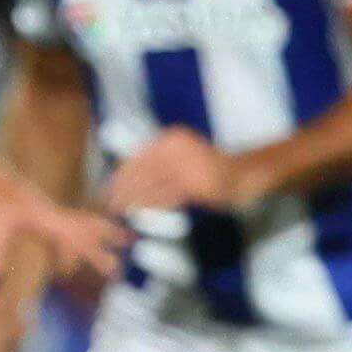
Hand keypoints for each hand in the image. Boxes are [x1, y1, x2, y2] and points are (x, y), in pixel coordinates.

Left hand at [0, 167, 129, 288]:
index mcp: (47, 218)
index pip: (78, 237)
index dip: (94, 252)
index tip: (112, 266)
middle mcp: (53, 212)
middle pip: (87, 226)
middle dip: (108, 238)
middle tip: (129, 246)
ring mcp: (49, 208)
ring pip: (82, 221)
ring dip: (100, 231)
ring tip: (122, 236)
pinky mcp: (42, 208)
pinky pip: (69, 221)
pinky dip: (83, 229)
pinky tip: (83, 238)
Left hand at [97, 127, 238, 214]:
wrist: (244, 174)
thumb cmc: (209, 168)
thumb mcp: (182, 157)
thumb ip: (159, 163)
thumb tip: (130, 178)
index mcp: (171, 139)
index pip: (138, 157)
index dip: (121, 174)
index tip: (108, 187)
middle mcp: (177, 148)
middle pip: (141, 171)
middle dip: (123, 189)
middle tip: (108, 203)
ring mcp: (187, 165)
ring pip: (152, 184)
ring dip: (133, 199)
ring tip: (119, 209)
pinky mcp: (195, 184)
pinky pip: (167, 196)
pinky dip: (152, 204)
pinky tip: (141, 211)